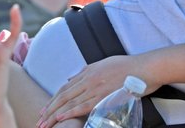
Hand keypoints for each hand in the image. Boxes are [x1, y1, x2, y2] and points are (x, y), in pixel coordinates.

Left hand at [38, 55, 157, 127]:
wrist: (145, 68)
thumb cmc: (129, 66)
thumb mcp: (105, 64)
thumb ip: (88, 71)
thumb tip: (72, 78)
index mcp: (88, 71)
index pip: (65, 87)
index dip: (54, 99)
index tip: (45, 108)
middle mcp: (88, 78)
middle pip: (63, 95)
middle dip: (49, 108)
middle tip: (39, 119)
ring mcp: (95, 87)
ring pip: (69, 102)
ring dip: (55, 114)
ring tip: (45, 124)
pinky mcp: (103, 95)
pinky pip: (82, 105)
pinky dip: (69, 112)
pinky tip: (60, 118)